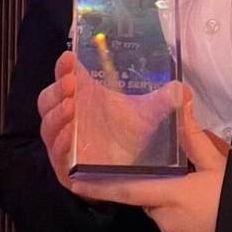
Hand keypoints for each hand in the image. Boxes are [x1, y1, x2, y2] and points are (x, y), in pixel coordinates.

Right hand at [37, 50, 181, 189]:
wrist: (126, 175)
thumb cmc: (129, 136)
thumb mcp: (147, 116)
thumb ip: (163, 102)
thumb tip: (182, 89)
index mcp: (83, 97)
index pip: (66, 77)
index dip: (63, 66)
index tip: (69, 56)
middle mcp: (69, 117)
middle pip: (49, 99)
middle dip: (56, 89)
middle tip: (70, 83)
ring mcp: (65, 142)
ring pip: (48, 126)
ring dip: (56, 115)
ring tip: (70, 105)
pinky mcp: (66, 166)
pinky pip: (56, 155)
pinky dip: (60, 144)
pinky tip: (68, 136)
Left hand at [69, 87, 231, 231]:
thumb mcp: (220, 164)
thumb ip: (193, 137)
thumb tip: (179, 99)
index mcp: (172, 195)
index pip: (127, 190)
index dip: (99, 186)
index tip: (73, 181)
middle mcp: (167, 223)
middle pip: (151, 201)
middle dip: (160, 189)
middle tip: (186, 178)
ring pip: (165, 219)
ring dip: (176, 209)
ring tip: (207, 201)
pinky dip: (187, 229)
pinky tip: (210, 222)